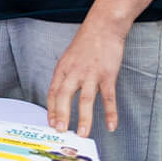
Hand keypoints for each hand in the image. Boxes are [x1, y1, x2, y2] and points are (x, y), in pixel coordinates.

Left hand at [45, 21, 126, 135]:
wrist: (103, 26)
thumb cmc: (86, 44)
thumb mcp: (68, 59)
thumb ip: (65, 77)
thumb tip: (60, 97)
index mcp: (62, 69)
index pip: (53, 93)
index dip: (52, 109)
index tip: (51, 124)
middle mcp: (74, 72)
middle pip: (65, 96)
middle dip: (62, 115)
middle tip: (61, 131)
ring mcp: (92, 74)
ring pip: (86, 99)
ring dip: (84, 118)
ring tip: (83, 134)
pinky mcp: (108, 75)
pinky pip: (108, 97)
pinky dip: (110, 112)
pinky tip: (111, 126)